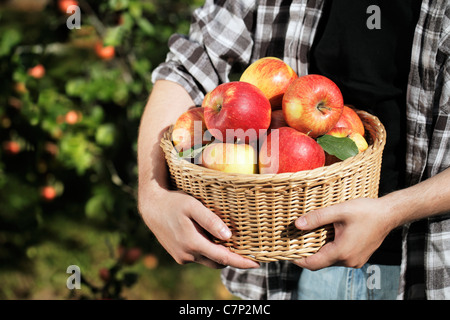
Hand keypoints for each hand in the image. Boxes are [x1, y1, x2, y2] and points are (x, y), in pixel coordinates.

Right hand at [139, 188, 259, 269]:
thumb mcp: (193, 206)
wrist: (151, 207)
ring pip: (207, 260)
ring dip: (219, 254)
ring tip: (228, 241)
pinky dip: (207, 251)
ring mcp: (182, 257)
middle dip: (232, 258)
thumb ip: (210, 220)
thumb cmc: (174, 203)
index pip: (223, 258)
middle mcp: (187, 255)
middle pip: (217, 262)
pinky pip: (198, 257)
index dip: (241, 262)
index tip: (257, 264)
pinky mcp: (178, 256)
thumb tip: (228, 236)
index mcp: (193, 244)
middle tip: (247, 250)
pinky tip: (209, 237)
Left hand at [292, 197, 394, 269]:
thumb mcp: (339, 211)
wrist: (388, 214)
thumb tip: (297, 224)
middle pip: (321, 263)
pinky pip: (339, 258)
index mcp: (342, 252)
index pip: (313, 263)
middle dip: (307, 254)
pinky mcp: (359, 257)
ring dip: (319, 251)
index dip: (298, 260)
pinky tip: (327, 237)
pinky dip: (330, 250)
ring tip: (309, 238)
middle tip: (295, 242)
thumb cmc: (365, 211)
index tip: (287, 253)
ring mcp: (355, 261)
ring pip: (330, 260)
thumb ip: (317, 218)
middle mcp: (348, 261)